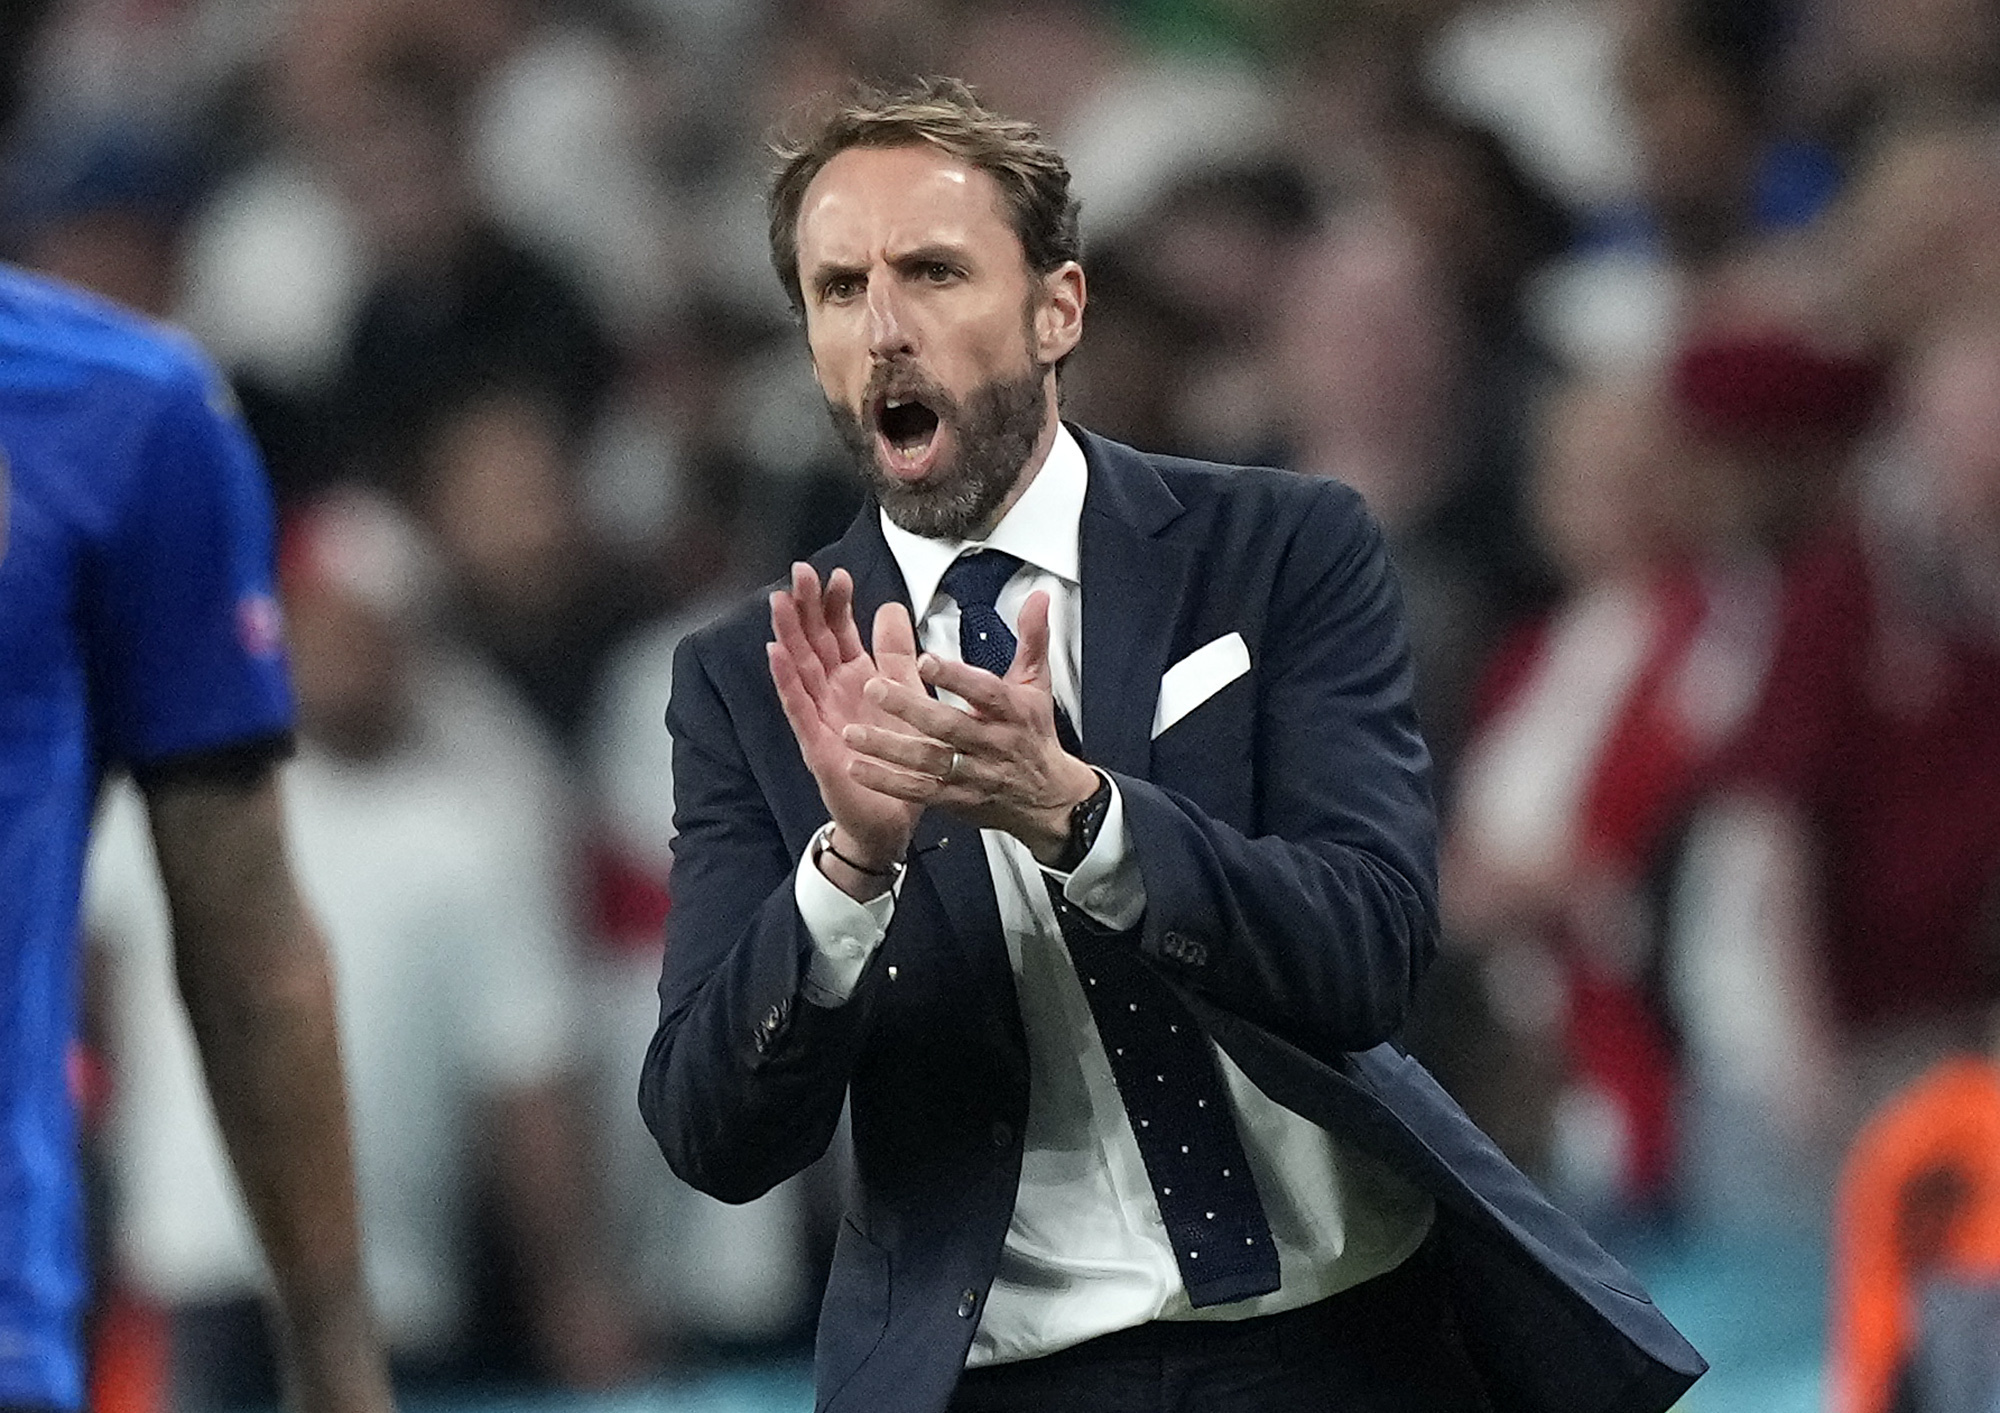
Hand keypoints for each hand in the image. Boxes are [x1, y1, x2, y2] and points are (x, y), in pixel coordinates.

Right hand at [766, 563, 924, 877]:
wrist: (893, 817)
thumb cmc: (896, 758)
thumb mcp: (905, 695)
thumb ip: (898, 653)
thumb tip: (891, 605)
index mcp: (856, 678)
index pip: (840, 632)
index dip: (836, 604)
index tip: (838, 574)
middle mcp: (833, 693)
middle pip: (814, 642)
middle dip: (806, 607)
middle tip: (800, 571)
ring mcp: (820, 718)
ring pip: (799, 668)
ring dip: (788, 634)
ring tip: (779, 601)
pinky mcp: (816, 745)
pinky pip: (798, 709)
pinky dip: (785, 681)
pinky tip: (774, 655)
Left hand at [841, 590, 1099, 862]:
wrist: (1047, 797)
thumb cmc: (1033, 734)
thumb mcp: (1037, 684)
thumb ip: (1032, 637)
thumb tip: (1038, 597)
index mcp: (1010, 710)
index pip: (984, 690)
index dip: (956, 677)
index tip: (925, 660)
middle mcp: (991, 743)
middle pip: (950, 726)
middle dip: (910, 708)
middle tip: (874, 688)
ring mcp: (972, 774)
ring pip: (929, 761)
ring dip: (889, 748)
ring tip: (853, 732)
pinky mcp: (956, 799)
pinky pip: (919, 792)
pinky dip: (887, 782)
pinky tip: (858, 768)